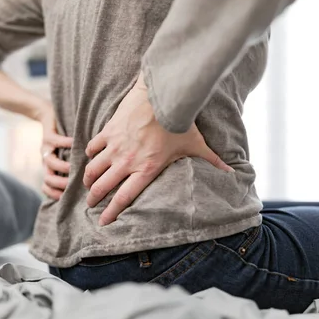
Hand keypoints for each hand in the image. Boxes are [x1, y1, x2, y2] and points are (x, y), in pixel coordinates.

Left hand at [37, 107, 72, 199]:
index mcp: (49, 168)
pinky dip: (66, 143)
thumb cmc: (62, 138)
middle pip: (47, 178)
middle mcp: (46, 160)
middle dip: (60, 184)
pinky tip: (76, 144)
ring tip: (74, 168)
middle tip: (74, 186)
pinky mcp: (48, 135)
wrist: (46, 115)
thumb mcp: (65, 155)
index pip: (47, 187)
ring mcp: (45, 148)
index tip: (67, 199)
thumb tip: (91, 180)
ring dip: (62, 167)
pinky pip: (56, 141)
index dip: (54, 194)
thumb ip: (73, 167)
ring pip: (50, 163)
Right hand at [84, 72, 233, 225]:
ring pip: (94, 168)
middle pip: (103, 186)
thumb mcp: (196, 144)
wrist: (162, 95)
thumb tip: (232, 172)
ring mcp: (115, 146)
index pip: (124, 198)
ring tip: (86, 184)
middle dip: (94, 198)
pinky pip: (93, 146)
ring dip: (88, 178)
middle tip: (90, 204)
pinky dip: (90, 153)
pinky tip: (90, 155)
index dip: (112, 213)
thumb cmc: (180, 122)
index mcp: (146, 170)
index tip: (103, 222)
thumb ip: (212, 161)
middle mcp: (127, 161)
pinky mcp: (109, 131)